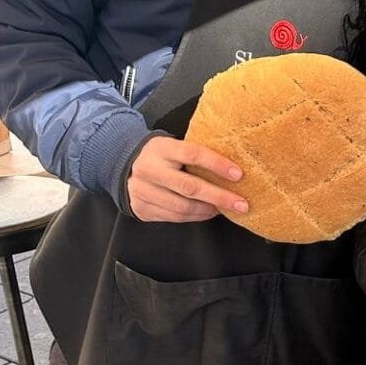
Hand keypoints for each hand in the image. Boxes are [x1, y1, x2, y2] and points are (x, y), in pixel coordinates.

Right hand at [127, 135, 248, 223]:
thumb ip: (195, 154)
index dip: (217, 164)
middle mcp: (150, 169)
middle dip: (219, 197)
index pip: (192, 154)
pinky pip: (175, 217)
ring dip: (209, 210)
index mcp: (161, 149)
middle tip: (242, 204)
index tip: (238, 174)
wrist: (124, 166)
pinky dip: (196, 216)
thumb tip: (232, 169)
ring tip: (226, 209)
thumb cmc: (161, 157)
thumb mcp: (173, 147)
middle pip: (189, 187)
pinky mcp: (142, 209)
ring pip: (183, 207)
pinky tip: (208, 212)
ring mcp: (143, 191)